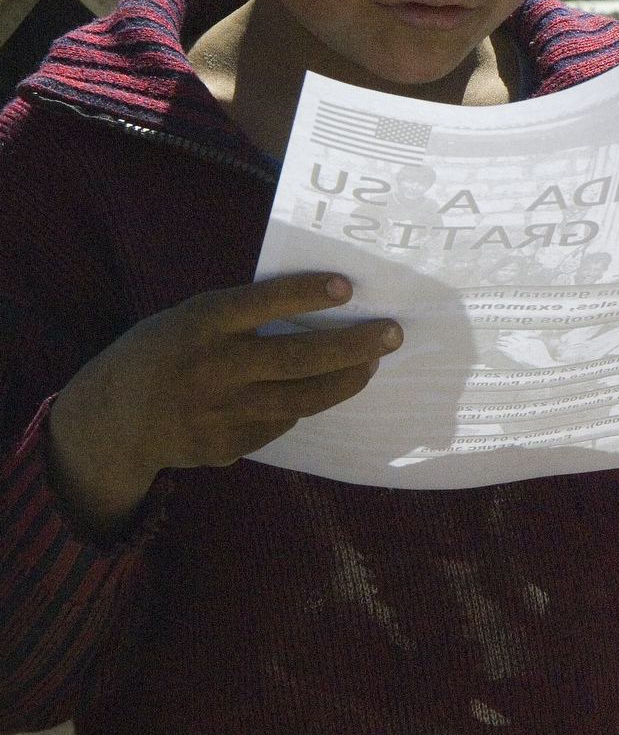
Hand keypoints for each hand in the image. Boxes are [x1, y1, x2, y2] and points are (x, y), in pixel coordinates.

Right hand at [47, 274, 399, 540]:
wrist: (109, 421)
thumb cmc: (162, 352)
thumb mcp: (188, 320)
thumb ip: (240, 316)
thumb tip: (318, 308)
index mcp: (199, 325)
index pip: (260, 304)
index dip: (304, 294)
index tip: (348, 287)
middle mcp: (211, 368)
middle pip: (297, 359)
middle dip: (353, 346)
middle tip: (392, 334)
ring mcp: (219, 412)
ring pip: (301, 399)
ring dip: (344, 381)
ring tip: (371, 364)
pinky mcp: (224, 447)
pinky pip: (279, 424)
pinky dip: (300, 407)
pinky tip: (316, 392)